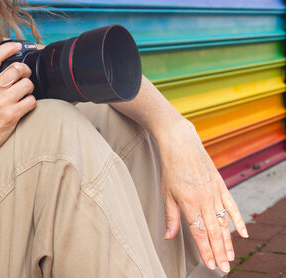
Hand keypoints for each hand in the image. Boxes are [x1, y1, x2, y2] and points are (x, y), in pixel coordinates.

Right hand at [0, 42, 36, 172]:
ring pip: (27, 84)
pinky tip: (24, 106)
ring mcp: (2, 102)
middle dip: (25, 70)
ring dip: (28, 88)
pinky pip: (31, 101)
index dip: (8, 48)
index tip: (16, 46)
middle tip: (24, 75)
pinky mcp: (11, 116)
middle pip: (17, 68)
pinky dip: (30, 103)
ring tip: (23, 94)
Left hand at [158, 119, 246, 273]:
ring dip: (228, 241)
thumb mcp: (166, 193)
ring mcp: (214, 193)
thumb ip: (170, 217)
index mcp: (188, 202)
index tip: (210, 264)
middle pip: (213, 231)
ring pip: (224, 222)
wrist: (181, 144)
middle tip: (223, 268)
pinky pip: (232, 206)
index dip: (205, 250)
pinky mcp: (221, 186)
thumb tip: (168, 237)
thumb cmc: (170, 168)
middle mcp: (204, 199)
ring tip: (230, 257)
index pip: (199, 232)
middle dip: (218, 252)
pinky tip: (243, 234)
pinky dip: (239, 221)